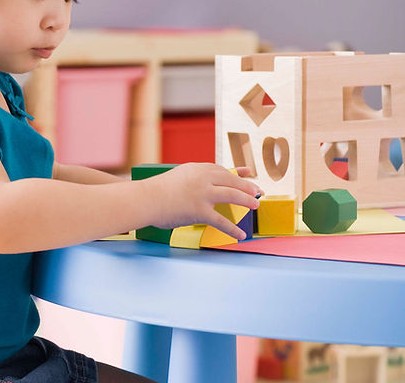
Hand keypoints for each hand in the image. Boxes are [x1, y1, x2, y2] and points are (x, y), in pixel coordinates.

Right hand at [145, 163, 261, 239]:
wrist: (145, 199)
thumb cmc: (155, 192)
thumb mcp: (176, 178)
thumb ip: (190, 181)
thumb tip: (200, 190)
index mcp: (197, 169)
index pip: (221, 169)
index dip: (237, 173)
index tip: (248, 173)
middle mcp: (203, 178)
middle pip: (231, 180)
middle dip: (247, 186)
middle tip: (258, 191)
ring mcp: (203, 193)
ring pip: (232, 195)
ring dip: (246, 201)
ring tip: (256, 205)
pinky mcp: (200, 210)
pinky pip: (221, 221)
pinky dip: (232, 229)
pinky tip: (241, 235)